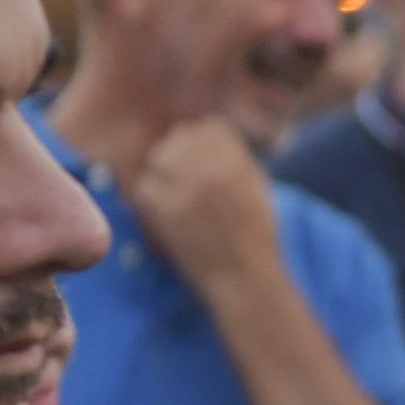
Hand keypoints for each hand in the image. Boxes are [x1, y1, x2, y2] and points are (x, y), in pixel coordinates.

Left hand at [128, 117, 285, 297]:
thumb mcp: (259, 187)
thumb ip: (236, 157)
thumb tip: (207, 133)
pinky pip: (145, 185)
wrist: (243, 277)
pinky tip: (167, 209)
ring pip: (159, 157)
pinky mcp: (164, 210)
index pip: (209, 127)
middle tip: (187, 175)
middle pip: (181, 137)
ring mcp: (184, 188)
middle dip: (183, 153)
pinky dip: (153, 195)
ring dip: (165, 171)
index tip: (206, 158)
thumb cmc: (257, 235)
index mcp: (238, 161)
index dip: (206, 141)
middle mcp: (210, 169)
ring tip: (177, 191)